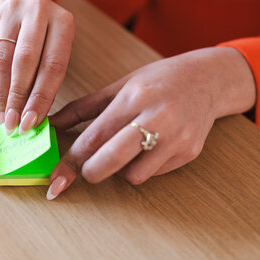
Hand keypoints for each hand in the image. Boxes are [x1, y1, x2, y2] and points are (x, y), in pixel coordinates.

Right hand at [0, 0, 74, 134]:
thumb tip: (33, 117)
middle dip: (19, 97)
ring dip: (4, 93)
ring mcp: (12, 10)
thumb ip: (47, 79)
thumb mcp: (56, 52)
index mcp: (63, 21)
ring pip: (4, 59)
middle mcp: (38, 10)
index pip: (52, 65)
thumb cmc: (46, 38)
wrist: (25, 7)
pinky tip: (0, 98)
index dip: (41, 97)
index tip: (32, 122)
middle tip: (15, 123)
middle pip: (26, 61)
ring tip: (5, 116)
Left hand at [46, 47, 255, 198]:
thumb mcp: (118, 86)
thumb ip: (81, 108)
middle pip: (112, 160)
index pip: (94, 137)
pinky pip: (153, 174)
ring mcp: (177, 138)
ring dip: (119, 170)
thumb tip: (50, 124)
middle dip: (91, 172)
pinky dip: (142, 167)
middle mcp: (157, 118)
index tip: (56, 179)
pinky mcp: (189, 153)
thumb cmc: (158, 80)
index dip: (71, 162)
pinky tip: (147, 148)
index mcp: (133, 98)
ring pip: (133, 175)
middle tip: (86, 169)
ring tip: (124, 149)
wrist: (208, 80)